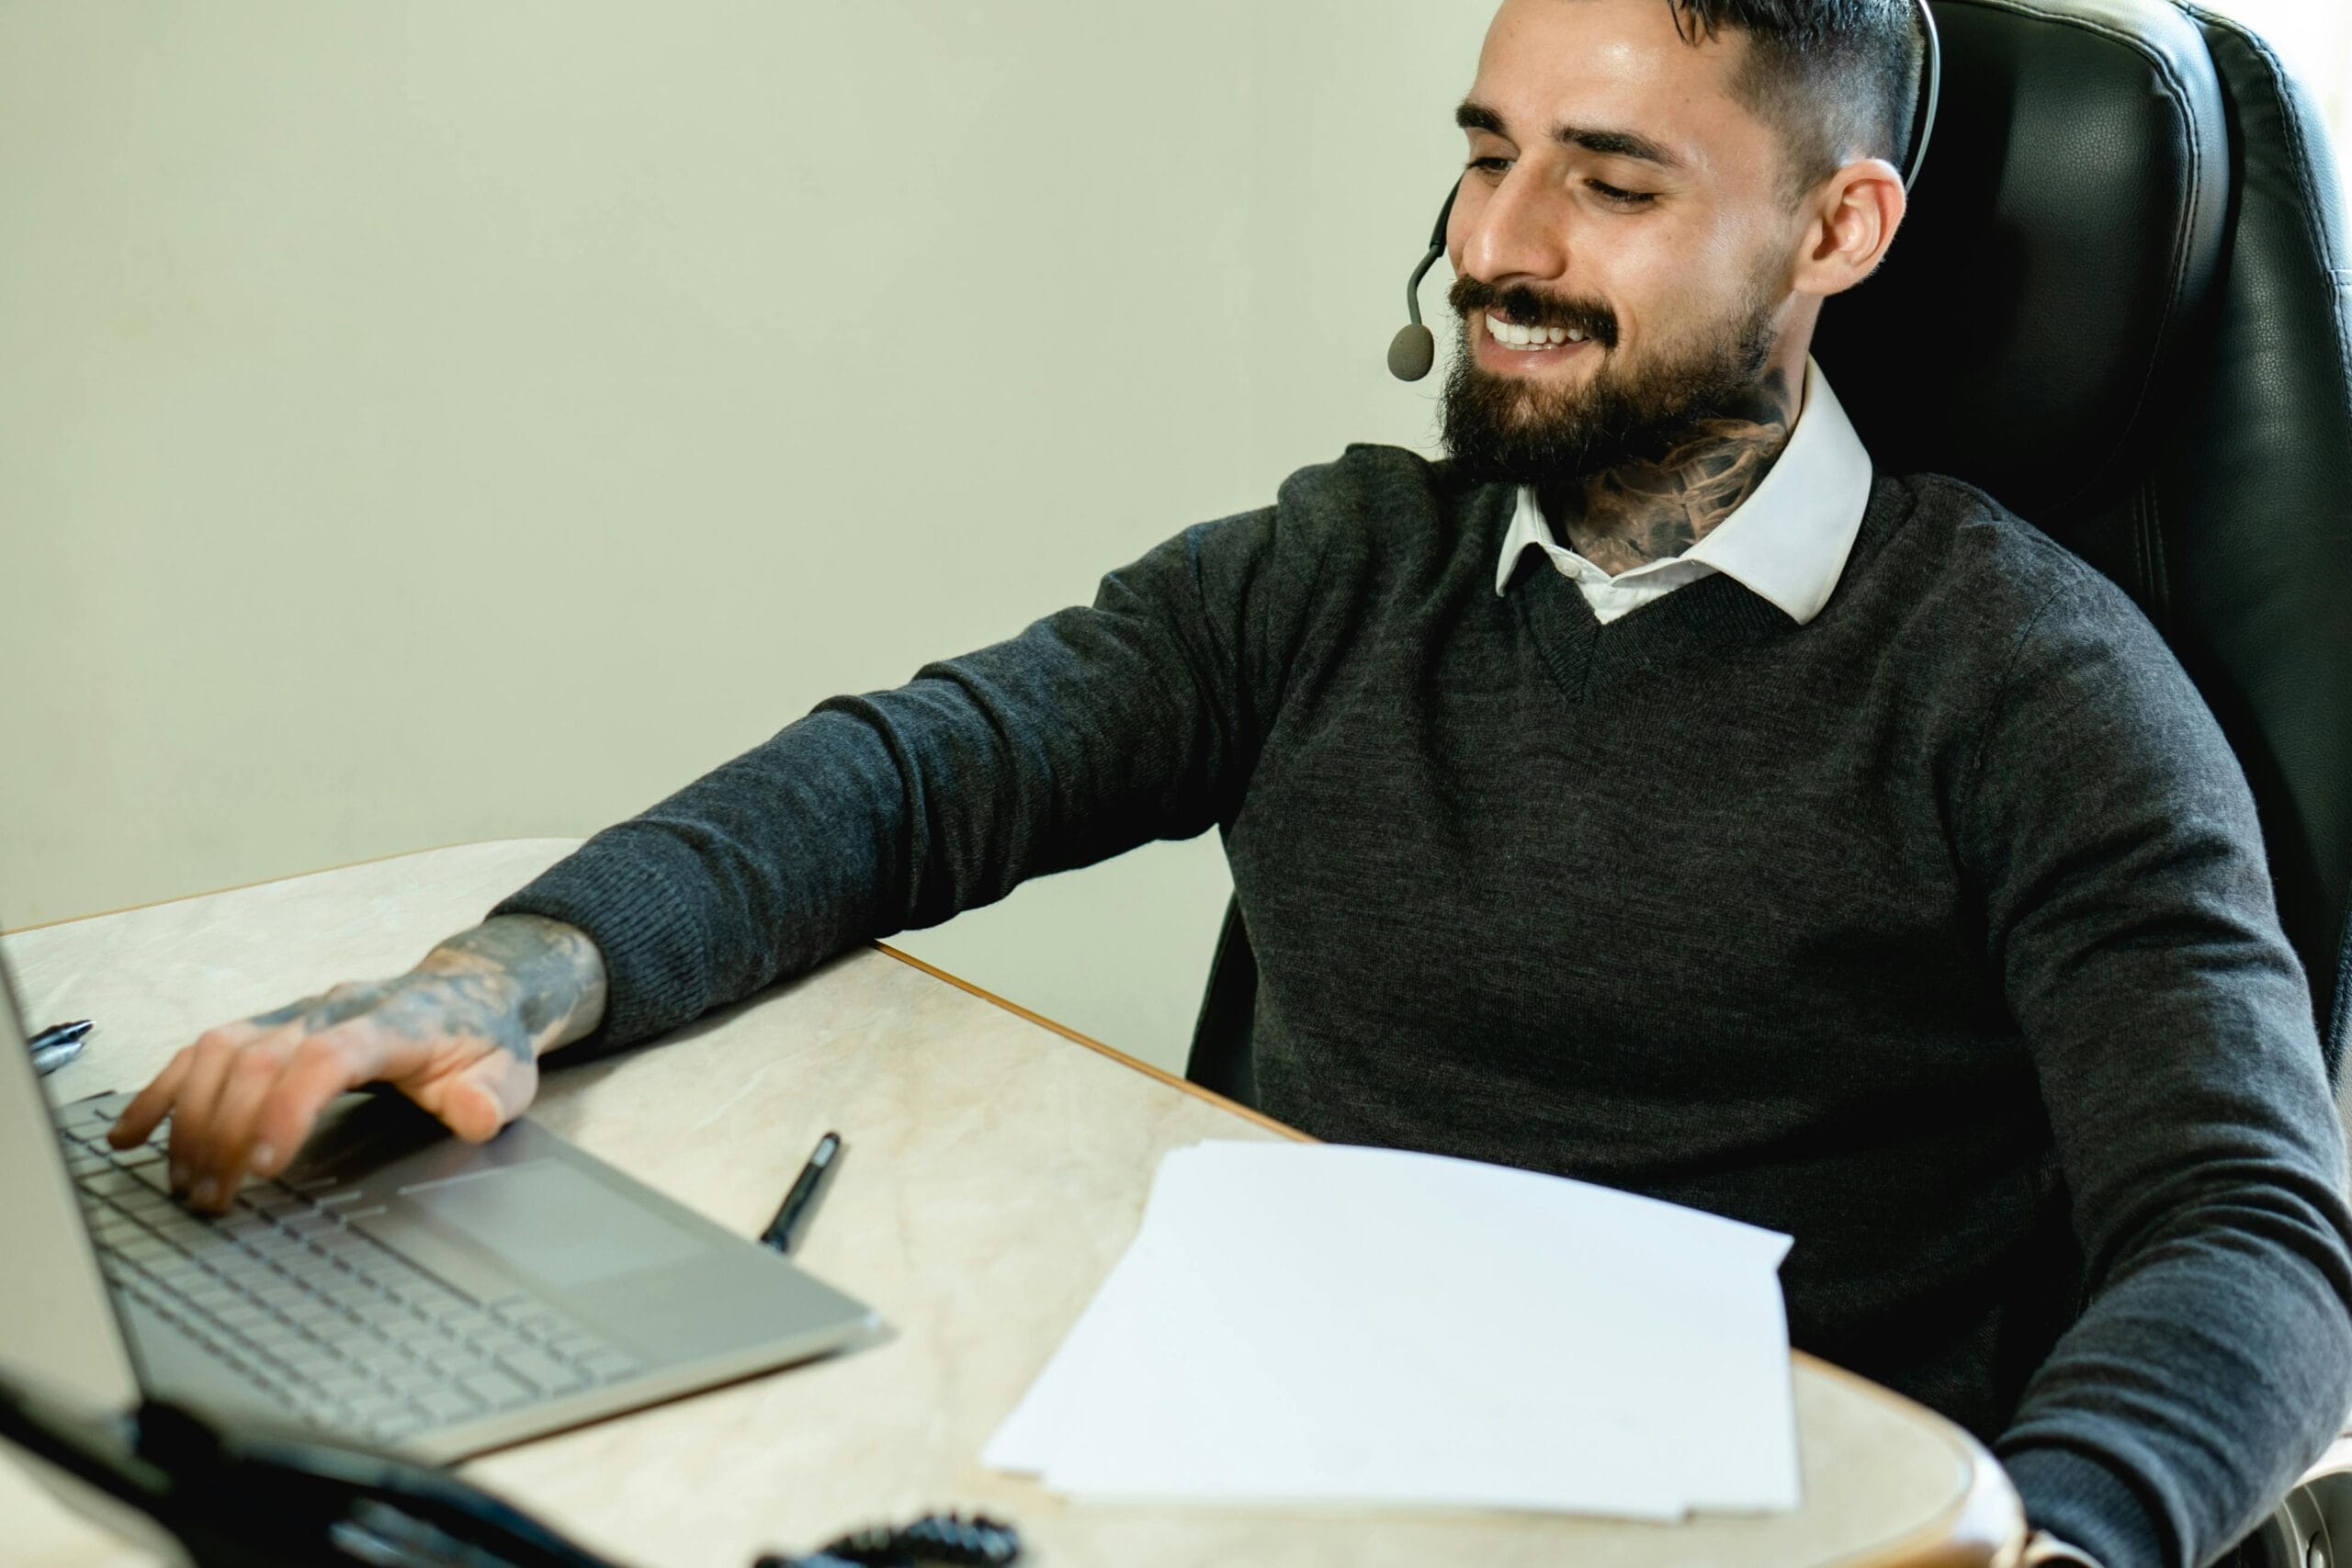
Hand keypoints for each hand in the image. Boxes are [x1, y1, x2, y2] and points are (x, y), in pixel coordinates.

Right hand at [108, 915, 606, 1211]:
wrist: (469, 992)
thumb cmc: (483, 1041)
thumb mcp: (508, 1074)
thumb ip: (490, 1097)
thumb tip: (472, 1113)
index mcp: (394, 1023)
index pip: (329, 1055)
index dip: (290, 1104)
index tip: (265, 1163)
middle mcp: (334, 1009)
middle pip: (262, 1058)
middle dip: (229, 1130)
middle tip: (215, 1198)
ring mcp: (298, 1012)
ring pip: (222, 1050)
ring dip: (192, 1117)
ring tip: (184, 1182)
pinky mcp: (272, 1023)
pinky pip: (204, 1049)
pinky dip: (163, 1090)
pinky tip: (134, 1134)